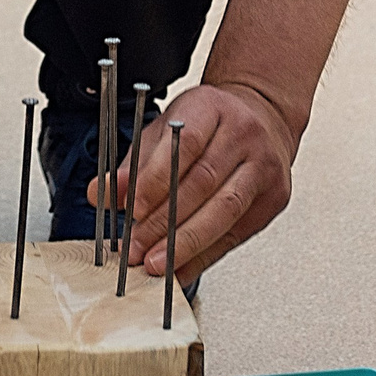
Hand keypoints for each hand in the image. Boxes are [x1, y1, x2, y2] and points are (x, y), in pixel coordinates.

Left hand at [112, 81, 297, 285]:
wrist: (262, 119)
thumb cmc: (209, 125)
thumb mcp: (165, 129)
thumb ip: (134, 163)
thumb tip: (101, 193)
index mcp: (213, 108)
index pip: (186, 144)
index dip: (158, 180)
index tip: (133, 209)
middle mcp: (244, 134)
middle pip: (205, 183)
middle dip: (165, 223)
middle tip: (136, 248)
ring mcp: (264, 167)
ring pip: (224, 211)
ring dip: (185, 244)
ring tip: (156, 264)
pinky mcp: (274, 198)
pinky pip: (236, 233)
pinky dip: (204, 256)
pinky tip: (180, 268)